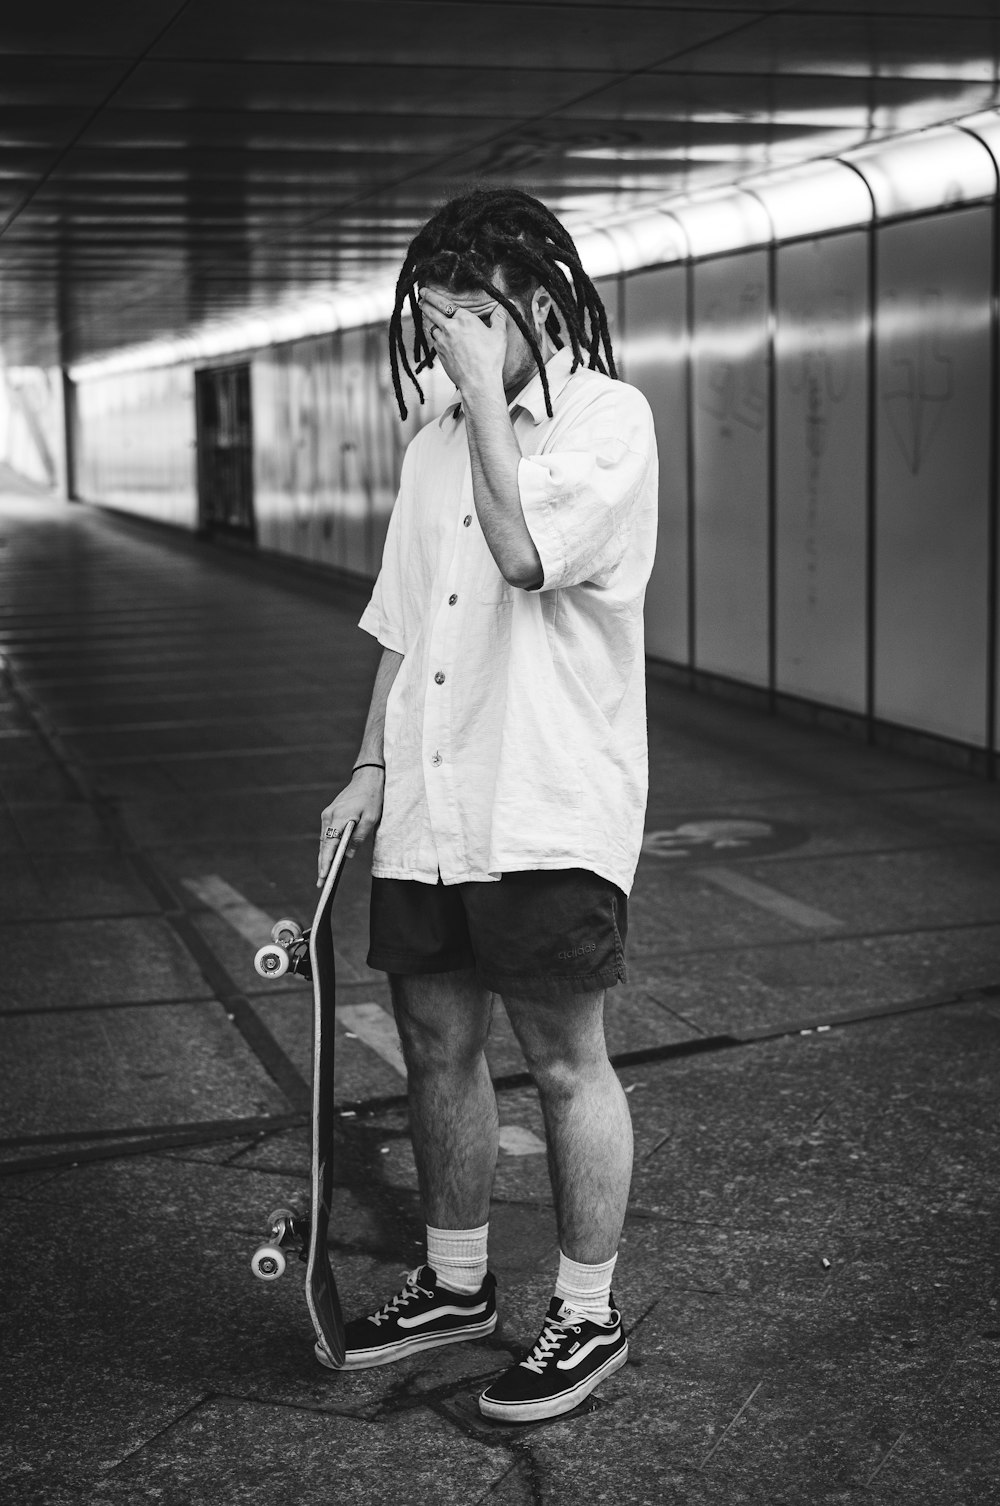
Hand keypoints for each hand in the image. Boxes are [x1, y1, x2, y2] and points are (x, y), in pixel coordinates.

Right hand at [317, 766, 384, 884]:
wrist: (367, 778)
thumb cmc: (371, 797)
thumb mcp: (371, 819)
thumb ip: (359, 837)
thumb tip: (349, 855)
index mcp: (338, 818)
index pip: (329, 846)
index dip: (326, 863)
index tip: (323, 877)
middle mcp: (329, 817)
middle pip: (324, 845)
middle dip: (322, 865)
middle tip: (321, 883)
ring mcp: (328, 815)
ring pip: (324, 840)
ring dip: (324, 856)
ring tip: (324, 874)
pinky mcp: (330, 814)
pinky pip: (327, 833)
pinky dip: (328, 846)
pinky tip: (330, 857)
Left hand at [419, 287, 507, 395]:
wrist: (479, 382)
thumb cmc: (491, 359)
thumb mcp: (499, 334)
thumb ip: (499, 317)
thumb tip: (504, 304)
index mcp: (465, 319)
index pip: (444, 303)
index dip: (432, 295)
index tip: (425, 290)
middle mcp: (450, 328)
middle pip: (432, 311)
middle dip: (424, 303)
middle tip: (420, 298)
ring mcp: (442, 341)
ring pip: (430, 326)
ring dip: (427, 319)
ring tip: (425, 314)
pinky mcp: (440, 354)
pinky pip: (433, 340)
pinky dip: (432, 333)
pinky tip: (433, 332)